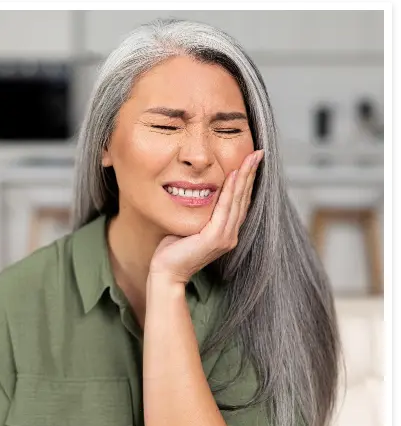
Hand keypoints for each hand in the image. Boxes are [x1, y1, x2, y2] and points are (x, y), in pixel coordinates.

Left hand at [148, 149, 263, 284]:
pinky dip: (230, 191)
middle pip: (244, 198)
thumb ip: (200, 211)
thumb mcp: (190, 224)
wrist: (167, 271)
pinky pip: (225, 209)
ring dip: (245, 178)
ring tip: (250, 158)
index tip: (252, 161)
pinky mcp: (215, 238)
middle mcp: (230, 234)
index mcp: (226, 232)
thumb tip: (197, 190)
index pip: (240, 202)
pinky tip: (233, 175)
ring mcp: (225, 237)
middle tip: (258, 153)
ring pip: (238, 201)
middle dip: (251, 174)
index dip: (247, 180)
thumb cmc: (174, 249)